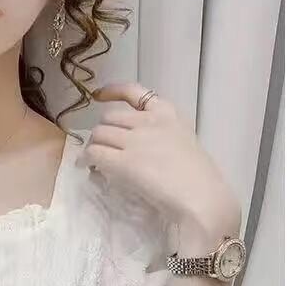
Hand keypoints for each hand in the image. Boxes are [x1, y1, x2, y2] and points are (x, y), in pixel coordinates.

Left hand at [79, 82, 241, 248]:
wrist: (200, 194)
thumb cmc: (197, 176)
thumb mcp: (182, 141)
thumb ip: (160, 137)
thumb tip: (135, 149)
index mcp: (167, 113)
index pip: (135, 92)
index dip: (112, 91)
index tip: (98, 95)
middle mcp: (149, 121)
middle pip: (110, 117)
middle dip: (102, 131)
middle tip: (100, 148)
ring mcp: (135, 140)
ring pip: (99, 134)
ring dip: (92, 146)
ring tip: (92, 161)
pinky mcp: (123, 161)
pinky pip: (95, 153)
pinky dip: (86, 159)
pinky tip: (87, 167)